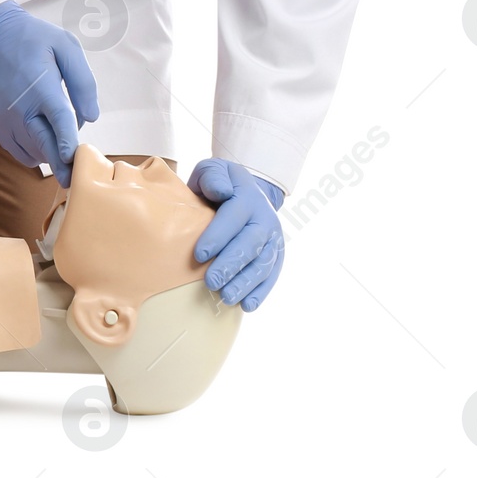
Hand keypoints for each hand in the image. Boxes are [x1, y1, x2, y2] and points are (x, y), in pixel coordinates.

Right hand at [0, 1, 98, 187]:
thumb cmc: (35, 40)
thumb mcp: (66, 46)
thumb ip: (83, 81)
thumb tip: (91, 117)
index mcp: (41, 87)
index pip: (57, 119)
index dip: (67, 142)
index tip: (73, 159)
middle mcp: (21, 109)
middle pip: (46, 146)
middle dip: (64, 166)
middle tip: (78, 177)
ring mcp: (7, 122)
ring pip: (37, 153)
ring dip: (53, 153)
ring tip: (62, 138)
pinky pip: (23, 155)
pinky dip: (38, 153)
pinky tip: (45, 136)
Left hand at [187, 158, 285, 310]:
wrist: (247, 191)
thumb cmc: (220, 184)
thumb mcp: (213, 171)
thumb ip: (213, 177)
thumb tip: (221, 191)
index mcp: (248, 197)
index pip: (234, 217)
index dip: (218, 236)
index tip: (199, 255)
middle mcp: (266, 219)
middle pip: (250, 244)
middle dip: (231, 265)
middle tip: (211, 282)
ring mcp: (274, 239)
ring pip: (262, 263)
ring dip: (245, 283)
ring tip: (226, 297)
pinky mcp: (276, 256)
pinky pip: (271, 276)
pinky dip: (261, 292)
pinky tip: (247, 305)